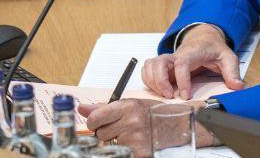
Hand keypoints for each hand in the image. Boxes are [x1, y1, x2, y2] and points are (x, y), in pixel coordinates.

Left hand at [80, 99, 216, 156]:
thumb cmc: (153, 113)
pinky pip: (121, 153)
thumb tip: (81, 109)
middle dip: (108, 133)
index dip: (94, 123)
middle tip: (123, 128)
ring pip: (109, 145)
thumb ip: (104, 108)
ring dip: (118, 142)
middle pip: (101, 134)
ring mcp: (135, 139)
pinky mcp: (139, 153)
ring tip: (132, 135)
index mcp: (127, 107)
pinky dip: (127, 150)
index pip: (95, 118)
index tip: (97, 123)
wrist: (178, 125)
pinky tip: (136, 144)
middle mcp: (131, 122)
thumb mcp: (131, 105)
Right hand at [141, 24, 243, 99]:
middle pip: (159, 62)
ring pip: (150, 65)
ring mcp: (168, 60)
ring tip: (163, 95)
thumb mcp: (228, 57)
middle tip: (169, 96)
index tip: (185, 95)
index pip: (182, 63)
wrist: (203, 37)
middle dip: (160, 80)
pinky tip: (157, 90)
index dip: (181, 80)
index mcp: (192, 52)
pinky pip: (148, 69)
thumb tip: (238, 86)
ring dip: (152, 80)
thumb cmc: (213, 48)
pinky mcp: (163, 65)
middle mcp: (176, 55)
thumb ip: (232, 71)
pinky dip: (148, 80)